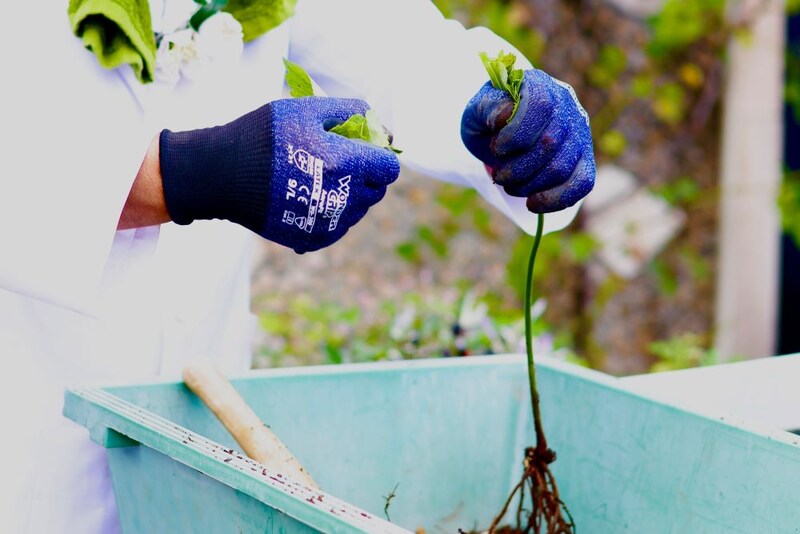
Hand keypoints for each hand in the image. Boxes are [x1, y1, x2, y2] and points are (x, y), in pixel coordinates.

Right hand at [159, 97, 399, 252]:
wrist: (222, 175)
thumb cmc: (264, 136)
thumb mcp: (306, 110)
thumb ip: (350, 112)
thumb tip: (383, 129)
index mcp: (346, 163)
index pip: (389, 167)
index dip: (380, 155)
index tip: (362, 149)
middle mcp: (343, 198)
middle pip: (377, 190)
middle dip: (366, 174)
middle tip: (338, 161)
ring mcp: (329, 222)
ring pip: (359, 210)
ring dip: (349, 194)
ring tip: (318, 177)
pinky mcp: (314, 239)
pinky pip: (338, 226)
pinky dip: (331, 213)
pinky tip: (308, 196)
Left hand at [460, 69, 594, 212]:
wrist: (502, 136)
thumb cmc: (489, 123)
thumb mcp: (476, 112)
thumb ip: (487, 109)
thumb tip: (505, 115)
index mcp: (539, 84)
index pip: (540, 106)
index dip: (516, 134)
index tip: (497, 149)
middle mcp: (567, 104)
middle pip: (549, 143)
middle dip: (517, 168)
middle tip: (499, 176)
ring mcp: (580, 132)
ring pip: (561, 168)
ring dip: (529, 185)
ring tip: (510, 186)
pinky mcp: (585, 159)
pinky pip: (582, 183)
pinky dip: (556, 199)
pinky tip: (533, 204)